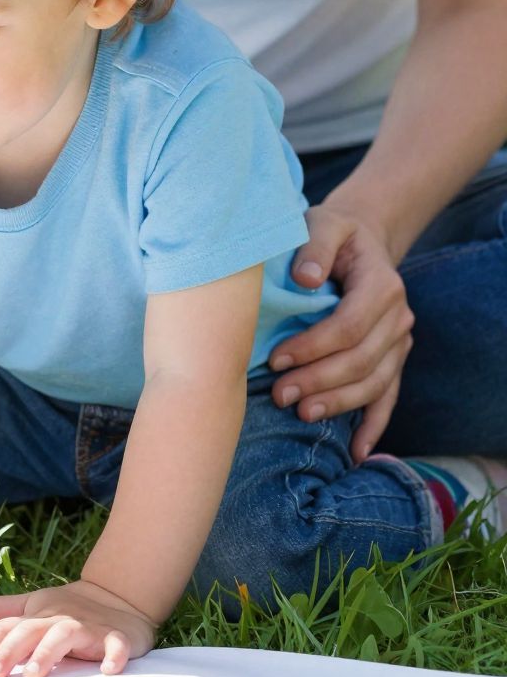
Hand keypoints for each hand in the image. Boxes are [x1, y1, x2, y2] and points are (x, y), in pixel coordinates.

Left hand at [0, 579, 158, 676]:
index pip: (7, 625)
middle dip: (10, 650)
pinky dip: (113, 655)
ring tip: (33, 673)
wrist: (118, 597)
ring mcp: (88, 627)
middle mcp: (59, 618)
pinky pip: (116, 645)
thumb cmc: (67, 608)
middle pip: (30, 630)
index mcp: (37, 613)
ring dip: (49, 651)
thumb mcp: (31, 606)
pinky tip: (106, 669)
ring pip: (65, 635)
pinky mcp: (117, 637)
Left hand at [270, 203, 413, 461]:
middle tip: (278, 394)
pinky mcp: (394, 359)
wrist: (360, 241)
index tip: (276, 359)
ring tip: (302, 413)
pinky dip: (374, 425)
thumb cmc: (331, 234)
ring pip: (374, 383)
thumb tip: (304, 279)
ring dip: (338, 403)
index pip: (349, 326)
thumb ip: (314, 246)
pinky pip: (388, 396)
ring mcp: (399, 342)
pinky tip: (358, 452)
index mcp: (382, 284)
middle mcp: (398, 316)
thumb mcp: (321, 223)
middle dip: (319, 381)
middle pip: (361, 360)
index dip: (313, 347)